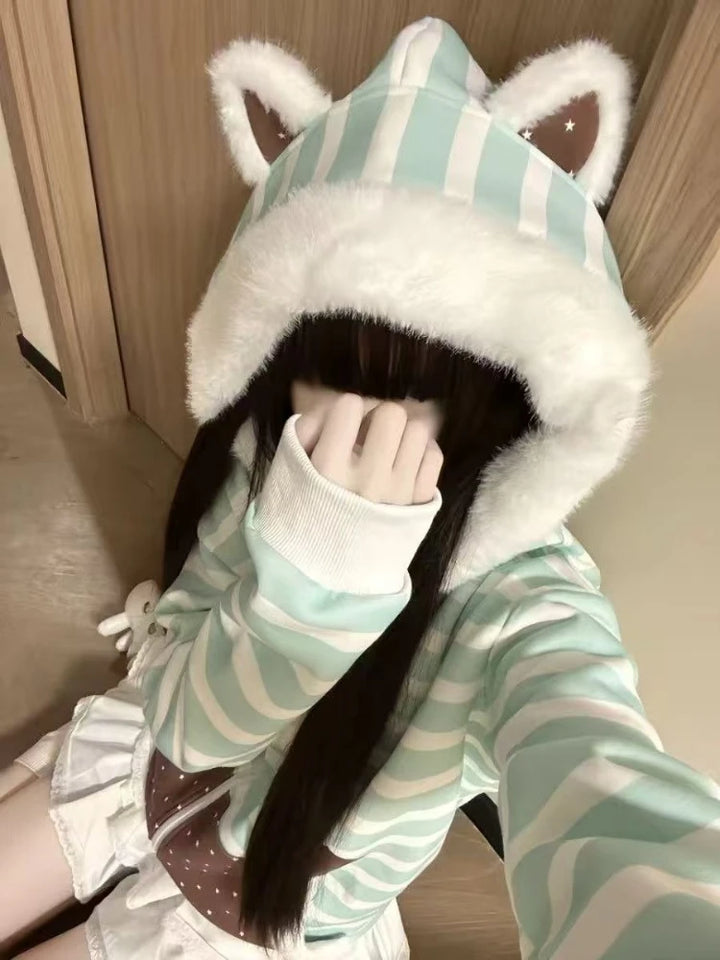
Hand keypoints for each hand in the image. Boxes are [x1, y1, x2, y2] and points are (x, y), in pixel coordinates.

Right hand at [295, 394, 442, 504]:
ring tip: (388, 450)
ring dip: (402, 434)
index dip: (346, 411)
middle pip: (391, 414)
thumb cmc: (304, 515)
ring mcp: (398, 492)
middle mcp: (367, 478)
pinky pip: (433, 457)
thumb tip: (334, 409)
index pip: (349, 406)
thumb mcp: (287, 474)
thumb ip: (304, 433)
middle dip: (378, 418)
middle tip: (368, 436)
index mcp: (328, 468)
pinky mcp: (418, 504)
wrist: (324, 573)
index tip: (343, 427)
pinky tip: (405, 462)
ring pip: (417, 432)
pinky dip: (421, 453)